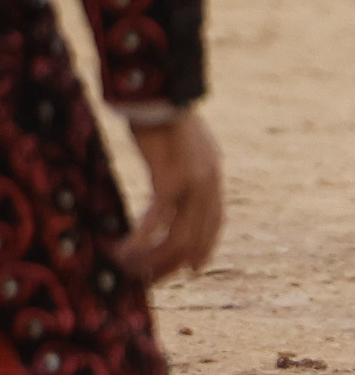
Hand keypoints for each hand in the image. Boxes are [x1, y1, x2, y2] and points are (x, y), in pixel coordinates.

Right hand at [118, 109, 223, 283]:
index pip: (215, 222)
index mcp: (213, 176)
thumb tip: (171, 186)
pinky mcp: (170, 183)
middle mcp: (209, 184)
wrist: (160, 94)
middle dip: (172, 264)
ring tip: (126, 269)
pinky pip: (155, 224)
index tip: (192, 270)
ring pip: (176, 239)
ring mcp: (193, 185)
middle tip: (147, 280)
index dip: (204, 248)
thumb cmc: (162, 117)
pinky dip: (137, 242)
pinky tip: (119, 251)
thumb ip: (183, 168)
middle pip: (195, 239)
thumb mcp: (184, 146)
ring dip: (150, 260)